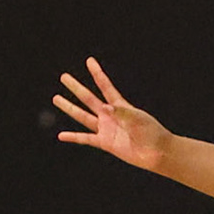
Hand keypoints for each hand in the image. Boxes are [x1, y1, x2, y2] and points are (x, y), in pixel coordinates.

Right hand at [54, 57, 172, 171]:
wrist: (157, 152)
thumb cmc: (152, 132)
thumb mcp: (139, 119)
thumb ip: (122, 113)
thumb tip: (105, 108)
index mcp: (120, 105)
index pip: (105, 86)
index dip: (97, 73)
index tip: (89, 61)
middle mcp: (110, 115)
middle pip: (89, 98)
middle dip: (76, 87)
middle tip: (63, 76)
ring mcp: (106, 128)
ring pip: (83, 116)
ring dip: (69, 107)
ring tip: (56, 98)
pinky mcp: (105, 142)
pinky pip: (86, 139)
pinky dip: (73, 137)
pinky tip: (62, 135)